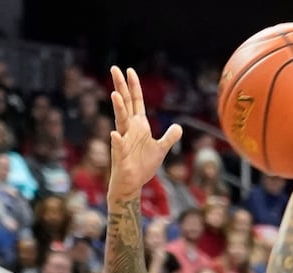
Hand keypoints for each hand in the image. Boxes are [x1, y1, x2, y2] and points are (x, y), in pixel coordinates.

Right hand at [107, 66, 181, 199]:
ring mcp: (123, 140)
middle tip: (115, 69)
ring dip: (118, 108)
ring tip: (115, 94)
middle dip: (120, 87)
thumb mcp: (161, 149)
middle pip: (125, 104)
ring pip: (120, 121)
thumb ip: (169, 137)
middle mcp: (129, 129)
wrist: (132, 184)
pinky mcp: (120, 155)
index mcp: (138, 126)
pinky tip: (114, 134)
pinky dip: (117, 140)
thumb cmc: (143, 166)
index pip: (136, 101)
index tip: (130, 70)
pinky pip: (118, 145)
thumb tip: (178, 127)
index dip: (134, 86)